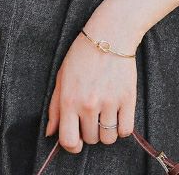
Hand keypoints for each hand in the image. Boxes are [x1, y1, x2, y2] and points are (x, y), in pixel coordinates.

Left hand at [45, 24, 140, 153]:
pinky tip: (118, 114)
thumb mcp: (62, 77)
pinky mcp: (128, 99)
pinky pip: (126, 131)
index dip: (72, 145)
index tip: (76, 139)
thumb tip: (50, 133)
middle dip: (90, 131)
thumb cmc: (82, 54)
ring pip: (108, 138)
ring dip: (106, 131)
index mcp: (69, 99)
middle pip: (91, 140)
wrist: (110, 34)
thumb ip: (55, 107)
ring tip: (105, 114)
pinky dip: (122, 128)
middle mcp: (88, 104)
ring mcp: (109, 102)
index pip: (68, 140)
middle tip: (92, 114)